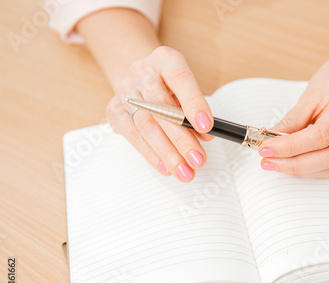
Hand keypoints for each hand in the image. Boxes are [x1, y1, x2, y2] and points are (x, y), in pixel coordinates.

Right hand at [106, 46, 213, 181]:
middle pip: (162, 108)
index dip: (194, 102)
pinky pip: (133, 136)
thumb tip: (207, 135)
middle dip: (183, 139)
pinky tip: (166, 167)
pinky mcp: (114, 111)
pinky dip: (151, 154)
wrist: (138, 75)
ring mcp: (126, 92)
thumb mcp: (186, 87)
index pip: (179, 78)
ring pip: (147, 126)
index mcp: (164, 59)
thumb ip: (196, 108)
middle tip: (198, 160)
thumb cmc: (169, 84)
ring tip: (185, 171)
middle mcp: (142, 72)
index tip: (207, 127)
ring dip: (168, 153)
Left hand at [258, 56, 328, 177]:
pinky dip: (314, 170)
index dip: (291, 147)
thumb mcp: (311, 94)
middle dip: (293, 164)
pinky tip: (296, 164)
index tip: (267, 148)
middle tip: (268, 160)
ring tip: (277, 163)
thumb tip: (271, 141)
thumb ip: (292, 120)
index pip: (321, 136)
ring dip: (302, 170)